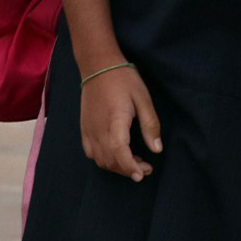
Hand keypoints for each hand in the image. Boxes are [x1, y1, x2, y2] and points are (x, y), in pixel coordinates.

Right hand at [79, 65, 161, 182]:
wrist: (98, 66)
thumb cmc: (124, 79)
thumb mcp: (143, 98)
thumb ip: (150, 124)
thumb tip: (157, 149)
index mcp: (115, 120)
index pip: (119, 152)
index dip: (130, 167)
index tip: (141, 175)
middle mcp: (98, 129)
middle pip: (110, 160)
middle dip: (128, 170)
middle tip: (146, 168)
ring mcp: (89, 130)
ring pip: (100, 160)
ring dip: (117, 167)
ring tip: (135, 162)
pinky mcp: (84, 129)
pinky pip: (91, 153)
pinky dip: (104, 160)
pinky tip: (117, 155)